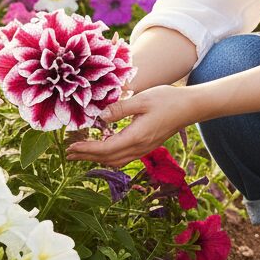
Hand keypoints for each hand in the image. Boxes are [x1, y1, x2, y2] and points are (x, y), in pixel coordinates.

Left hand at [65, 86, 195, 167]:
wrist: (190, 107)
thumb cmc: (167, 99)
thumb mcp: (141, 99)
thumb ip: (120, 108)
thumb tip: (100, 117)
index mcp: (136, 137)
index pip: (105, 149)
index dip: (86, 150)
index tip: (71, 147)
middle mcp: (140, 147)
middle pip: (108, 159)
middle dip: (87, 157)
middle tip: (68, 153)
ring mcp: (144, 149)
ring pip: (116, 161)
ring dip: (97, 158)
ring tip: (82, 153)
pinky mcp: (147, 146)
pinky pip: (124, 157)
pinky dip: (109, 155)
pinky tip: (103, 147)